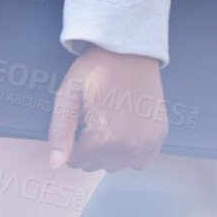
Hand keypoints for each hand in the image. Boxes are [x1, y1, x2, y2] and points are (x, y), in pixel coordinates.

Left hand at [46, 45, 168, 172]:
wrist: (129, 50)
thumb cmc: (95, 69)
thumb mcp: (68, 95)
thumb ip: (60, 132)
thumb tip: (57, 164)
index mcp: (103, 136)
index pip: (76, 160)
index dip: (71, 141)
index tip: (76, 121)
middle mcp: (128, 145)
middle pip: (95, 165)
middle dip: (87, 147)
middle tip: (92, 117)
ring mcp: (147, 142)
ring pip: (116, 166)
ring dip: (108, 151)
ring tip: (108, 120)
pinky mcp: (159, 136)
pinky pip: (140, 162)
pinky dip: (130, 152)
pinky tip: (125, 129)